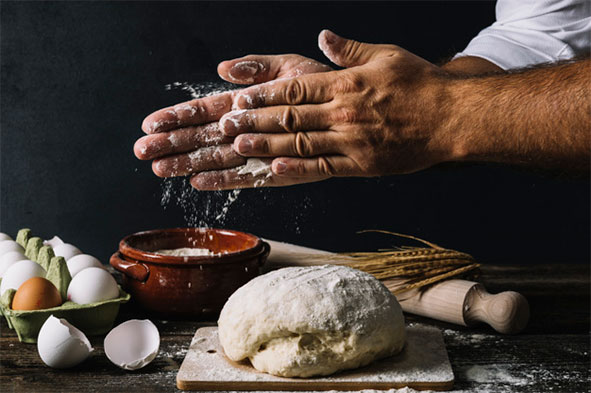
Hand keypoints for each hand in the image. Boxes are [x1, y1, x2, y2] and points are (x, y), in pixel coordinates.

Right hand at [133, 55, 330, 178]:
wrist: (354, 111)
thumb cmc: (321, 86)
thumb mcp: (289, 67)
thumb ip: (256, 68)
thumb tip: (222, 69)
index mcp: (246, 102)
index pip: (205, 109)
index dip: (177, 116)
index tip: (150, 123)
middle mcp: (248, 128)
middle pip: (203, 136)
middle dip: (172, 143)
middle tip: (142, 151)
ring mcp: (259, 151)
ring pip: (217, 158)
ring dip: (187, 163)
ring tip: (159, 169)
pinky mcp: (276, 170)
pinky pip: (246, 177)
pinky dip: (223, 180)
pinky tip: (198, 183)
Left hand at [192, 30, 456, 189]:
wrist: (452, 118)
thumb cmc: (420, 84)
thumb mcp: (385, 55)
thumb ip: (350, 50)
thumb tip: (324, 37)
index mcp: (346, 84)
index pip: (295, 89)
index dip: (263, 94)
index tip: (238, 98)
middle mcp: (344, 112)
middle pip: (290, 117)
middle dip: (254, 120)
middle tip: (225, 125)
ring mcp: (352, 141)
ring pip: (300, 143)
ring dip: (267, 144)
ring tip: (239, 146)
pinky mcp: (362, 165)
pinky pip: (324, 168)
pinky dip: (298, 169)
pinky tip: (275, 170)